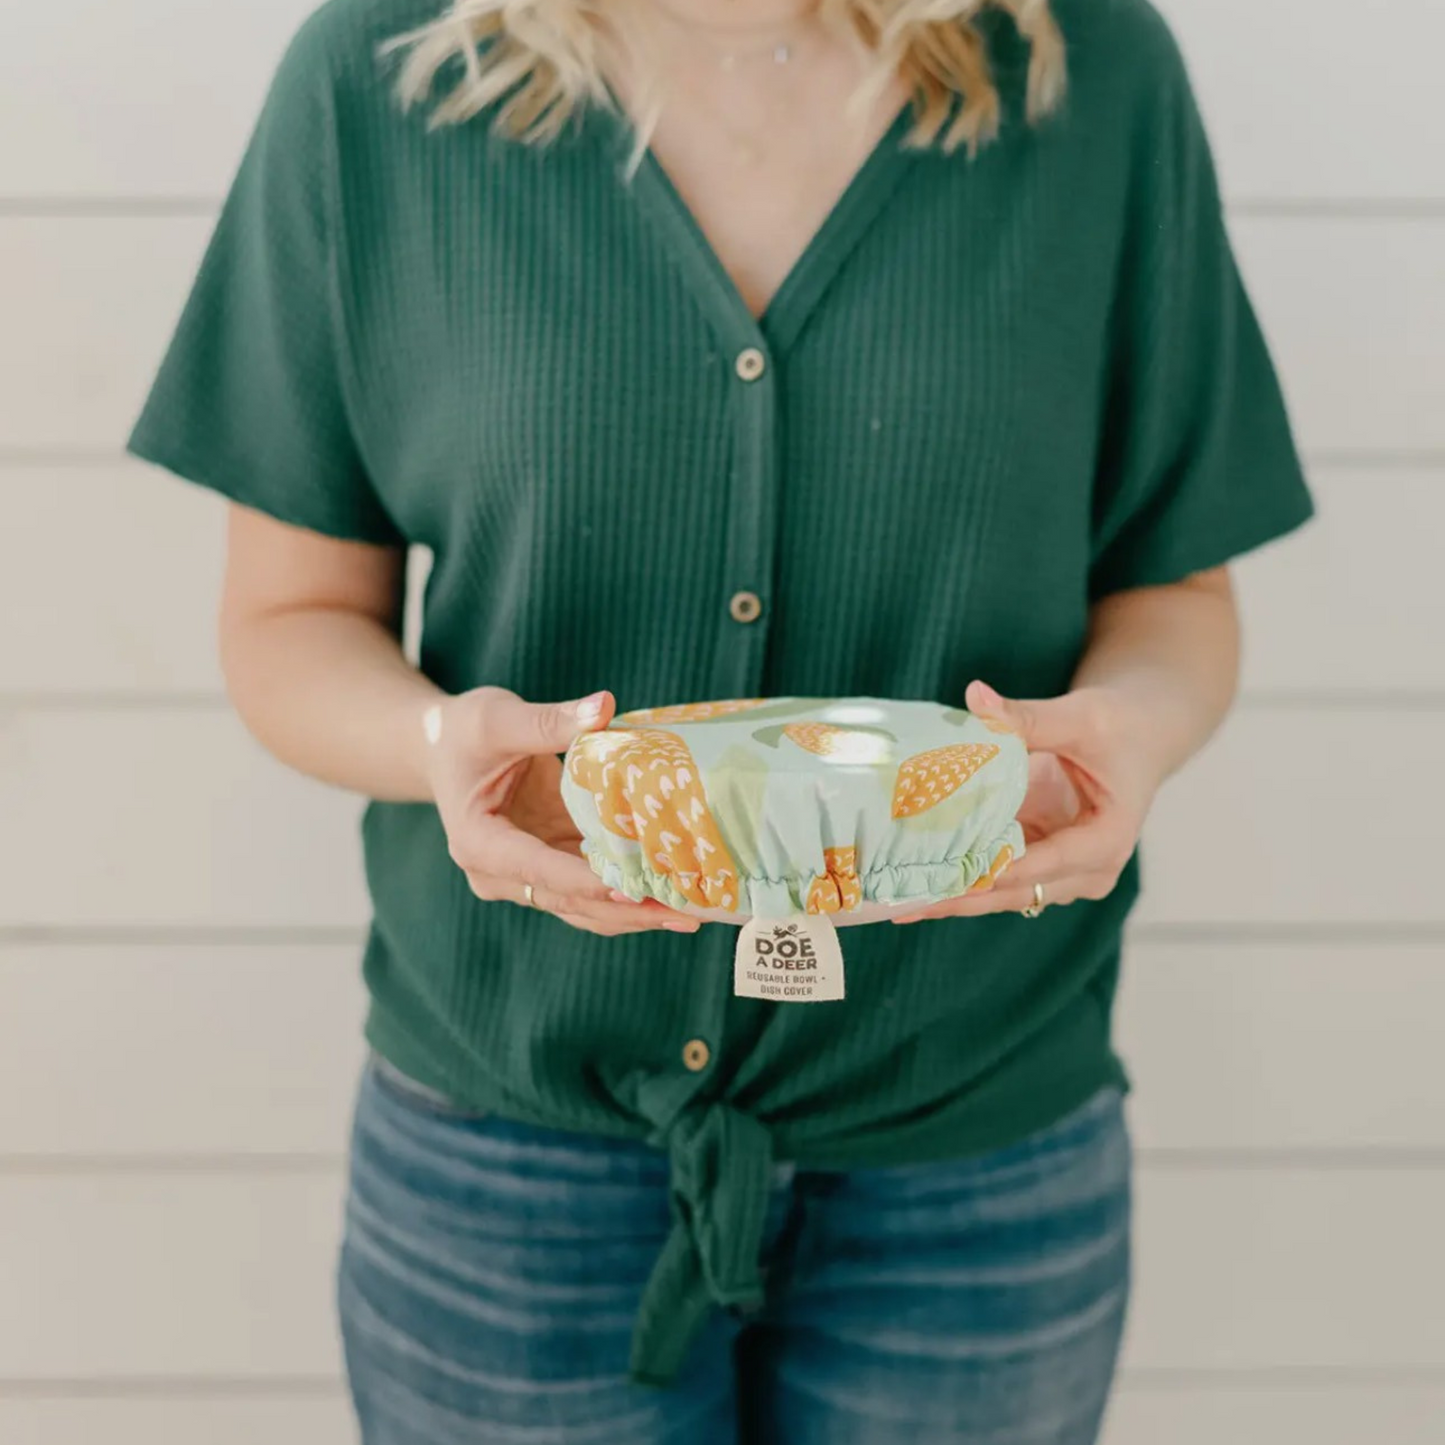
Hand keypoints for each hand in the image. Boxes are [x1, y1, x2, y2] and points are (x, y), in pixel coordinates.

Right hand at [424, 686, 699, 935]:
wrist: (445, 749)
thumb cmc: (464, 732)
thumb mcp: (498, 718)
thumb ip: (548, 720)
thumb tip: (603, 707)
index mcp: (478, 843)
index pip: (538, 869)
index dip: (586, 882)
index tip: (631, 889)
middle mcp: (499, 874)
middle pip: (569, 901)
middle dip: (628, 910)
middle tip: (687, 914)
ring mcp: (527, 877)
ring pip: (585, 907)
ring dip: (637, 913)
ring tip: (694, 914)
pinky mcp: (552, 867)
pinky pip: (593, 890)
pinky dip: (632, 893)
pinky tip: (678, 892)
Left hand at [893, 679, 1166, 921]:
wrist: (1137, 735)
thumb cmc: (1118, 726)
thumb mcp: (1079, 717)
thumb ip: (1027, 717)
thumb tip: (976, 697)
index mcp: (1107, 840)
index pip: (1047, 864)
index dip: (997, 872)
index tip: (951, 878)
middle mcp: (1088, 870)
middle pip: (1016, 892)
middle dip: (959, 898)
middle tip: (901, 905)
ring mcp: (1062, 872)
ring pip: (1001, 894)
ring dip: (952, 896)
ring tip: (895, 901)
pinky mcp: (1039, 862)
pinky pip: (995, 877)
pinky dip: (958, 877)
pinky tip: (912, 882)